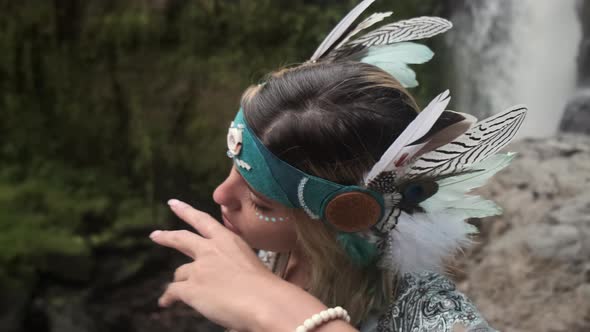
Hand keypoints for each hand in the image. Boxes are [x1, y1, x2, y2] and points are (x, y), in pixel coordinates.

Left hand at [150, 199, 356, 331]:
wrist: (265, 301)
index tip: (173, 203)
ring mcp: (200, 268)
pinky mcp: (191, 288)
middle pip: (182, 238)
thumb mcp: (252, 267)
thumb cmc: (268, 289)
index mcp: (229, 241)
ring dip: (178, 281)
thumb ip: (236, 269)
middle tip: (155, 234)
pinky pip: (174, 292)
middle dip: (167, 236)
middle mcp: (211, 250)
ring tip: (174, 292)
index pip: (204, 221)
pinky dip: (169, 298)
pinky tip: (166, 303)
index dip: (186, 211)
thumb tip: (229, 281)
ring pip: (180, 273)